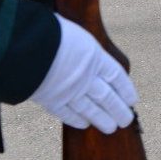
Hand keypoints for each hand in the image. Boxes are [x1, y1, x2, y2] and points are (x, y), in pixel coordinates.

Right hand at [31, 15, 138, 133]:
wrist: (28, 46)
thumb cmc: (50, 31)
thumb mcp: (74, 31)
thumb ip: (82, 44)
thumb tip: (82, 45)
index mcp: (94, 57)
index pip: (116, 76)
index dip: (126, 89)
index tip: (132, 100)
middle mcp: (86, 77)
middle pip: (107, 97)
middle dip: (118, 110)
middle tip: (126, 120)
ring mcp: (70, 91)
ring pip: (90, 109)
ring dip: (102, 119)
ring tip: (111, 127)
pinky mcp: (51, 100)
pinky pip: (67, 113)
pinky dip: (76, 120)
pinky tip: (84, 124)